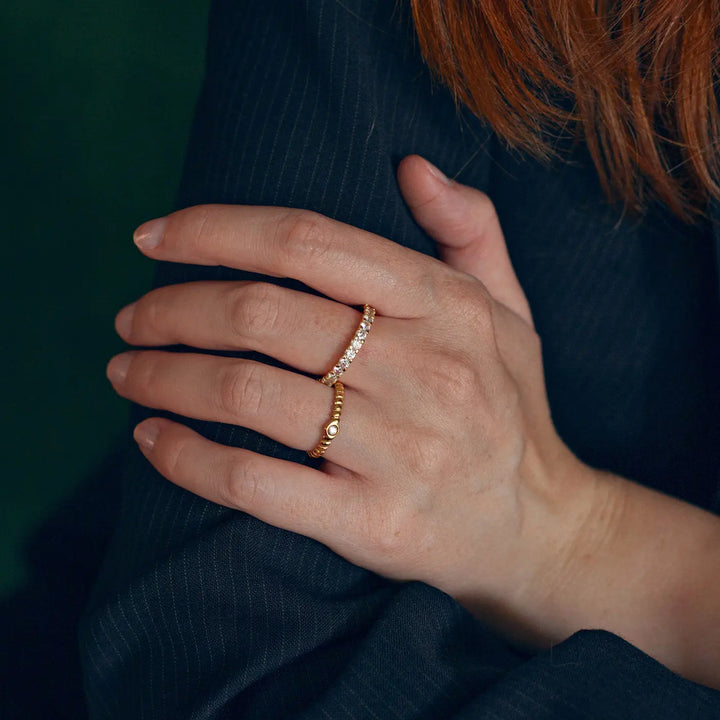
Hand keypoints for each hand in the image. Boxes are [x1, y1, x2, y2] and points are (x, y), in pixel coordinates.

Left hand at [106, 155, 597, 643]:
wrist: (540, 527)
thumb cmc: (511, 409)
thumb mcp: (509, 311)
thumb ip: (470, 230)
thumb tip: (411, 165)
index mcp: (447, 307)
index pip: (310, 244)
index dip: (216, 230)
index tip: (153, 238)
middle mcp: (423, 372)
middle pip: (261, 315)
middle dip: (172, 308)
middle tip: (130, 318)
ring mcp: (397, 451)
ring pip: (247, 393)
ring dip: (165, 376)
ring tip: (127, 371)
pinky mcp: (370, 522)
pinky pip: (255, 483)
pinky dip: (187, 458)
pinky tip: (152, 440)